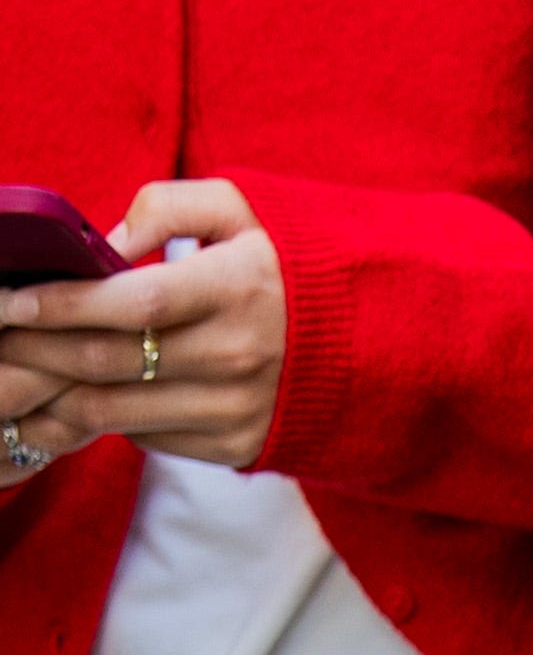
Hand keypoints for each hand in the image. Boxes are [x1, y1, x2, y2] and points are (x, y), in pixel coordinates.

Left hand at [0, 180, 286, 470]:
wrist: (373, 343)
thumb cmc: (286, 265)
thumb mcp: (241, 210)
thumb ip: (166, 208)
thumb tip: (104, 246)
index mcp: (238, 287)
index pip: (132, 303)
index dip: (62, 304)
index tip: (11, 299)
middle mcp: (238, 355)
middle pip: (109, 362)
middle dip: (37, 350)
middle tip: (0, 336)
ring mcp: (236, 408)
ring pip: (113, 411)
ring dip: (52, 394)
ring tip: (18, 374)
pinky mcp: (235, 446)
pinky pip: (144, 437)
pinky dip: (100, 418)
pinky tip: (72, 398)